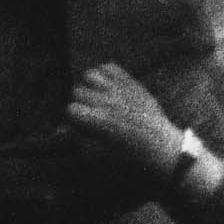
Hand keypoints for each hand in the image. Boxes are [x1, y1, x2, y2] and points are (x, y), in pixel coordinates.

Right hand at [65, 61, 187, 180]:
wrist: (163, 147)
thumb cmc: (131, 155)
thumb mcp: (103, 156)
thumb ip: (79, 142)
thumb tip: (61, 131)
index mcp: (100, 121)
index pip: (70, 108)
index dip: (72, 118)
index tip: (79, 125)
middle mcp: (108, 101)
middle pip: (77, 91)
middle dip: (79, 103)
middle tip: (88, 112)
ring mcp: (120, 89)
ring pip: (89, 75)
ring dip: (88, 86)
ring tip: (95, 96)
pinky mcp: (131, 83)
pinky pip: (109, 67)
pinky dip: (103, 73)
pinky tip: (105, 85)